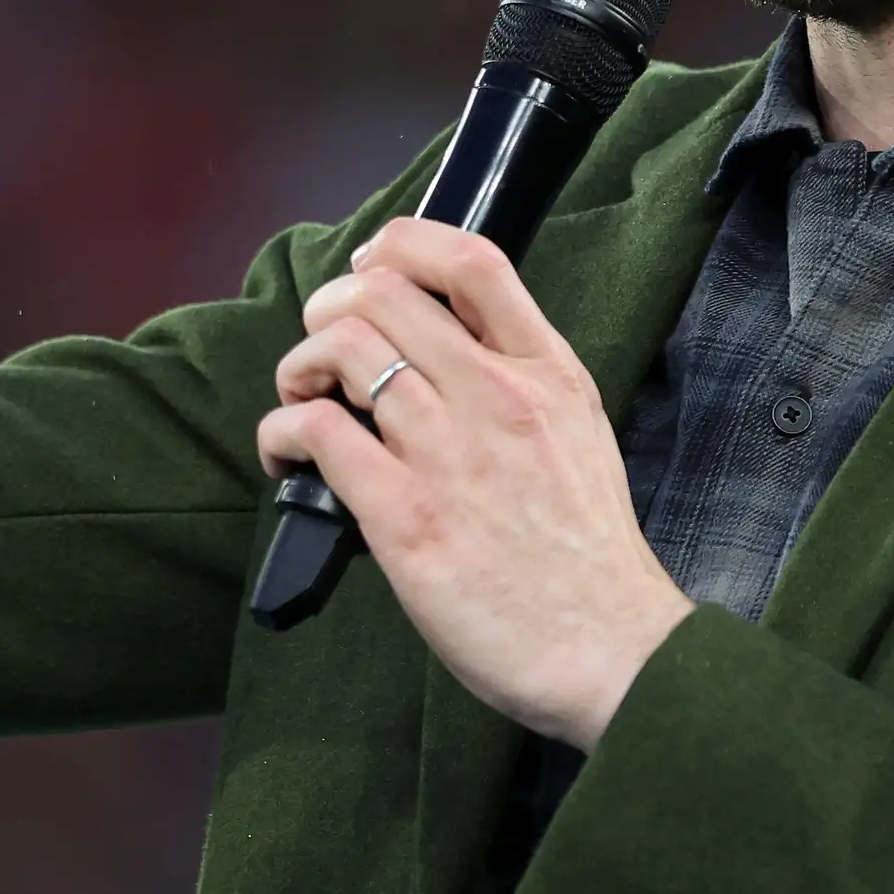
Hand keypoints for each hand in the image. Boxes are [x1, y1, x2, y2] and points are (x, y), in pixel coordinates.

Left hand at [260, 217, 696, 748]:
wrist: (612, 650)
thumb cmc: (590, 559)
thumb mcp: (581, 437)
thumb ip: (522, 386)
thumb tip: (446, 356)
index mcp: (548, 374)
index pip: (472, 260)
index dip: (401, 243)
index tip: (372, 268)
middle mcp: (499, 397)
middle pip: (383, 293)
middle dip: (329, 308)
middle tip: (321, 352)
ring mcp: (451, 454)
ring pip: (341, 350)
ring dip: (298, 368)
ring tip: (301, 404)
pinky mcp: (407, 517)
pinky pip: (317, 433)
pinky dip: (281, 433)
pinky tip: (288, 459)